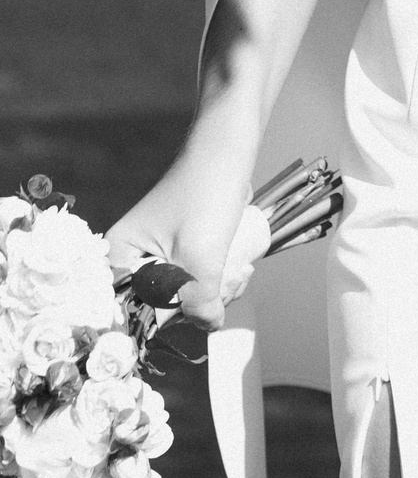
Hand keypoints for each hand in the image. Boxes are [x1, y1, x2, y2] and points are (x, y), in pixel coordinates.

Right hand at [105, 143, 255, 327]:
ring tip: (236, 270)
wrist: (230, 150)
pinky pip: (197, 278)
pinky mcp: (183, 247)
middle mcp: (133, 256)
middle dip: (198, 304)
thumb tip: (206, 327)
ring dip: (215, 291)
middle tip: (224, 286)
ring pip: (185, 294)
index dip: (162, 321)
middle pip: (161, 305)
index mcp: (118, 256)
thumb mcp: (202, 255)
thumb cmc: (206, 192)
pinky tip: (238, 267)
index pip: (130, 310)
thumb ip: (198, 301)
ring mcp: (160, 252)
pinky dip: (218, 279)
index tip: (192, 319)